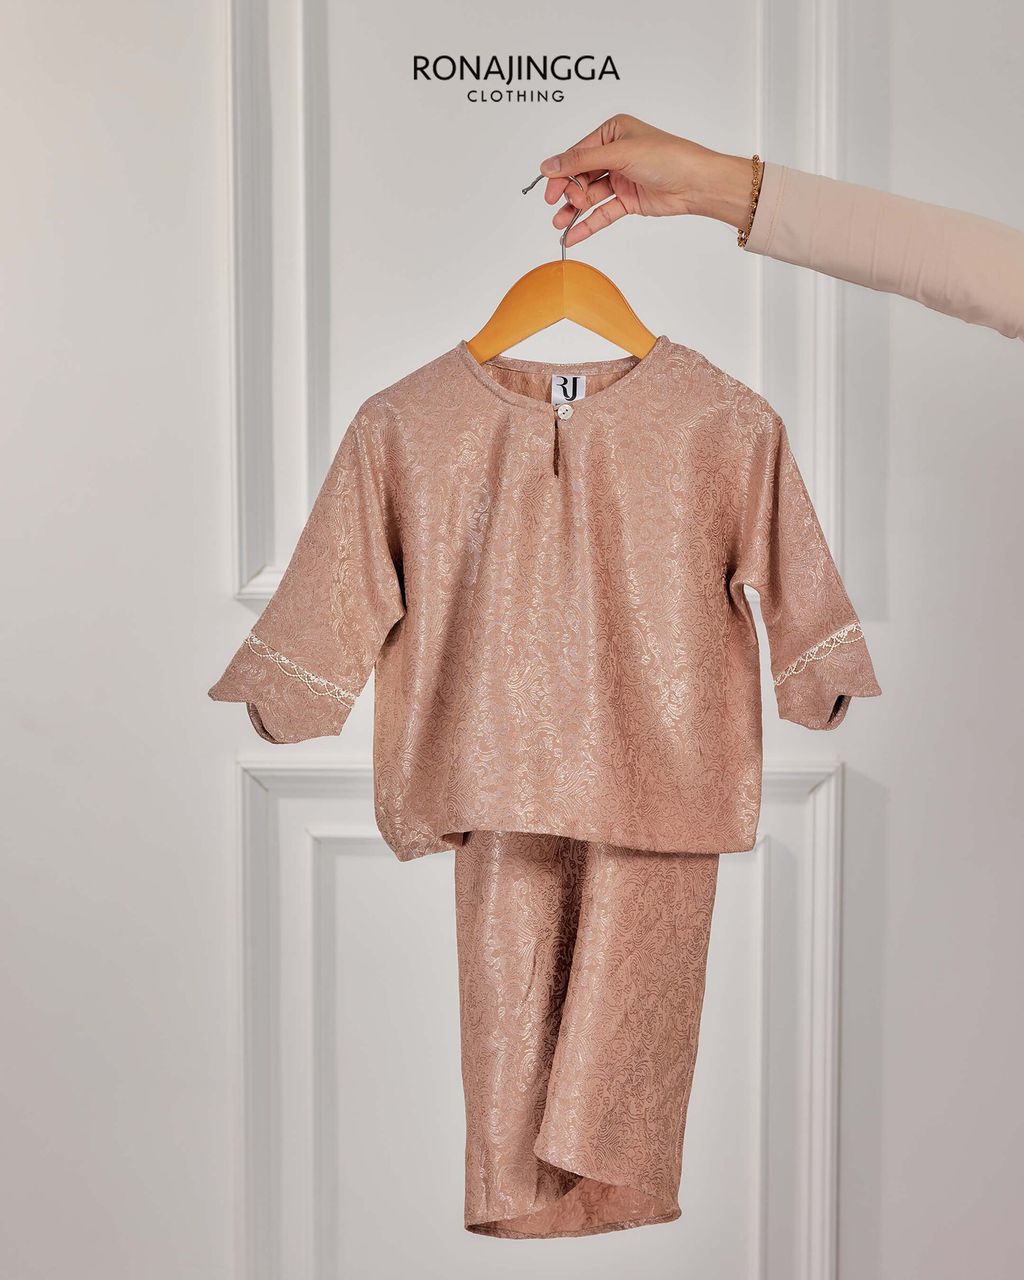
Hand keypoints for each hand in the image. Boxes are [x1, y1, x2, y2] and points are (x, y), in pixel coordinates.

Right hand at [537, 115, 754, 246]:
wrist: (696, 183)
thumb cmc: (667, 157)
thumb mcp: (619, 153)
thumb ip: (581, 161)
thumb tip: (549, 164)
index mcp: (612, 132)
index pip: (578, 153)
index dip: (561, 172)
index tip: (549, 190)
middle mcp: (615, 154)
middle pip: (581, 176)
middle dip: (569, 192)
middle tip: (559, 206)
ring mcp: (620, 178)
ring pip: (589, 196)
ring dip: (574, 210)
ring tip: (560, 224)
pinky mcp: (627, 200)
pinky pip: (602, 212)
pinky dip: (588, 223)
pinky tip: (573, 234)